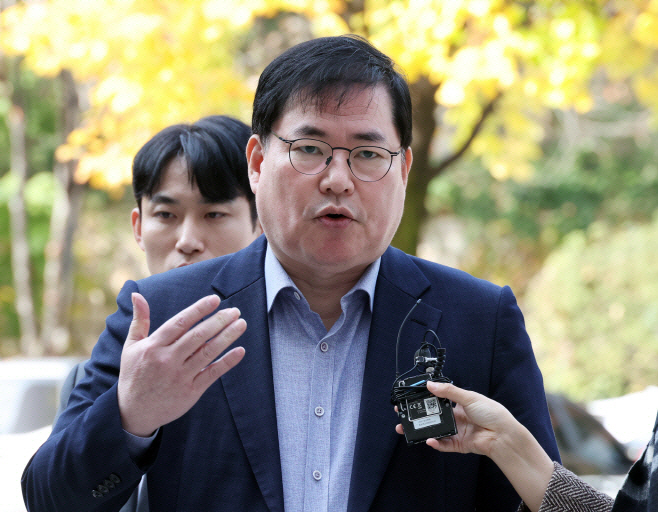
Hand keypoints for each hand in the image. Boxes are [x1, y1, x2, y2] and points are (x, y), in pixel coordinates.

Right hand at [117, 293, 245, 435]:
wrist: (133, 412)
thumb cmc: (134, 374)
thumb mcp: (131, 346)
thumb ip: (140, 320)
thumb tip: (137, 294)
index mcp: (153, 346)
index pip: (180, 323)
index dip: (199, 310)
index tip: (215, 299)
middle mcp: (167, 360)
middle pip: (197, 336)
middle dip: (218, 321)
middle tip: (235, 310)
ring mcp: (180, 376)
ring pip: (207, 353)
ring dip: (227, 337)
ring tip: (241, 324)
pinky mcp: (190, 391)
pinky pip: (212, 374)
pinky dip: (227, 362)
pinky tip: (240, 350)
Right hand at [396, 382, 554, 511]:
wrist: (504, 435)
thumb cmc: (493, 413)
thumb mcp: (469, 397)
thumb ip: (448, 392)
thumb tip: (430, 385)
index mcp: (459, 403)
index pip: (437, 399)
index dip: (424, 399)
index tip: (411, 397)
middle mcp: (456, 417)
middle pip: (432, 416)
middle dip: (417, 415)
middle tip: (403, 414)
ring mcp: (456, 431)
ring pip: (434, 430)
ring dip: (421, 430)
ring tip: (407, 428)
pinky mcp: (458, 444)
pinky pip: (443, 444)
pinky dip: (435, 443)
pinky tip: (429, 440)